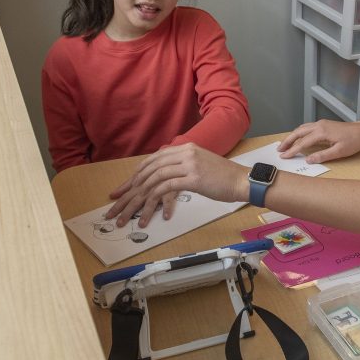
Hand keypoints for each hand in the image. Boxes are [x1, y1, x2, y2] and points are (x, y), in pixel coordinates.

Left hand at [105, 143, 246, 227]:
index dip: (137, 173)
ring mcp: (189, 164)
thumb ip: (184, 165)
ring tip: (128, 210)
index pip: (154, 159)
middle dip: (131, 186)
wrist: (242, 181)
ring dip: (138, 196)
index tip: (125, 187)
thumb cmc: (224, 177)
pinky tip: (147, 210)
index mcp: (185, 148)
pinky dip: (154, 200)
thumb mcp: (201, 164)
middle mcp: (185, 153)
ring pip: (155, 178)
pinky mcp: (193, 178)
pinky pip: (166, 188)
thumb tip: (167, 176)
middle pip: (150, 168)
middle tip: (117, 201)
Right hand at [277, 119, 359, 163]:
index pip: (302, 142)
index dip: (292, 150)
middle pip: (298, 132)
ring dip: (292, 136)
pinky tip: (298, 137)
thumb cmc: (354, 142)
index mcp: (322, 132)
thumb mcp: (339, 152)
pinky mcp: (324, 124)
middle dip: (288, 141)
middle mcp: (319, 125)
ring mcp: (321, 123)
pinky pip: (307, 127)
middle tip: (279, 149)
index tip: (284, 156)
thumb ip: (322, 156)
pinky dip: (299, 132)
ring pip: (302, 128)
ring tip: (285, 144)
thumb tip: (308, 160)